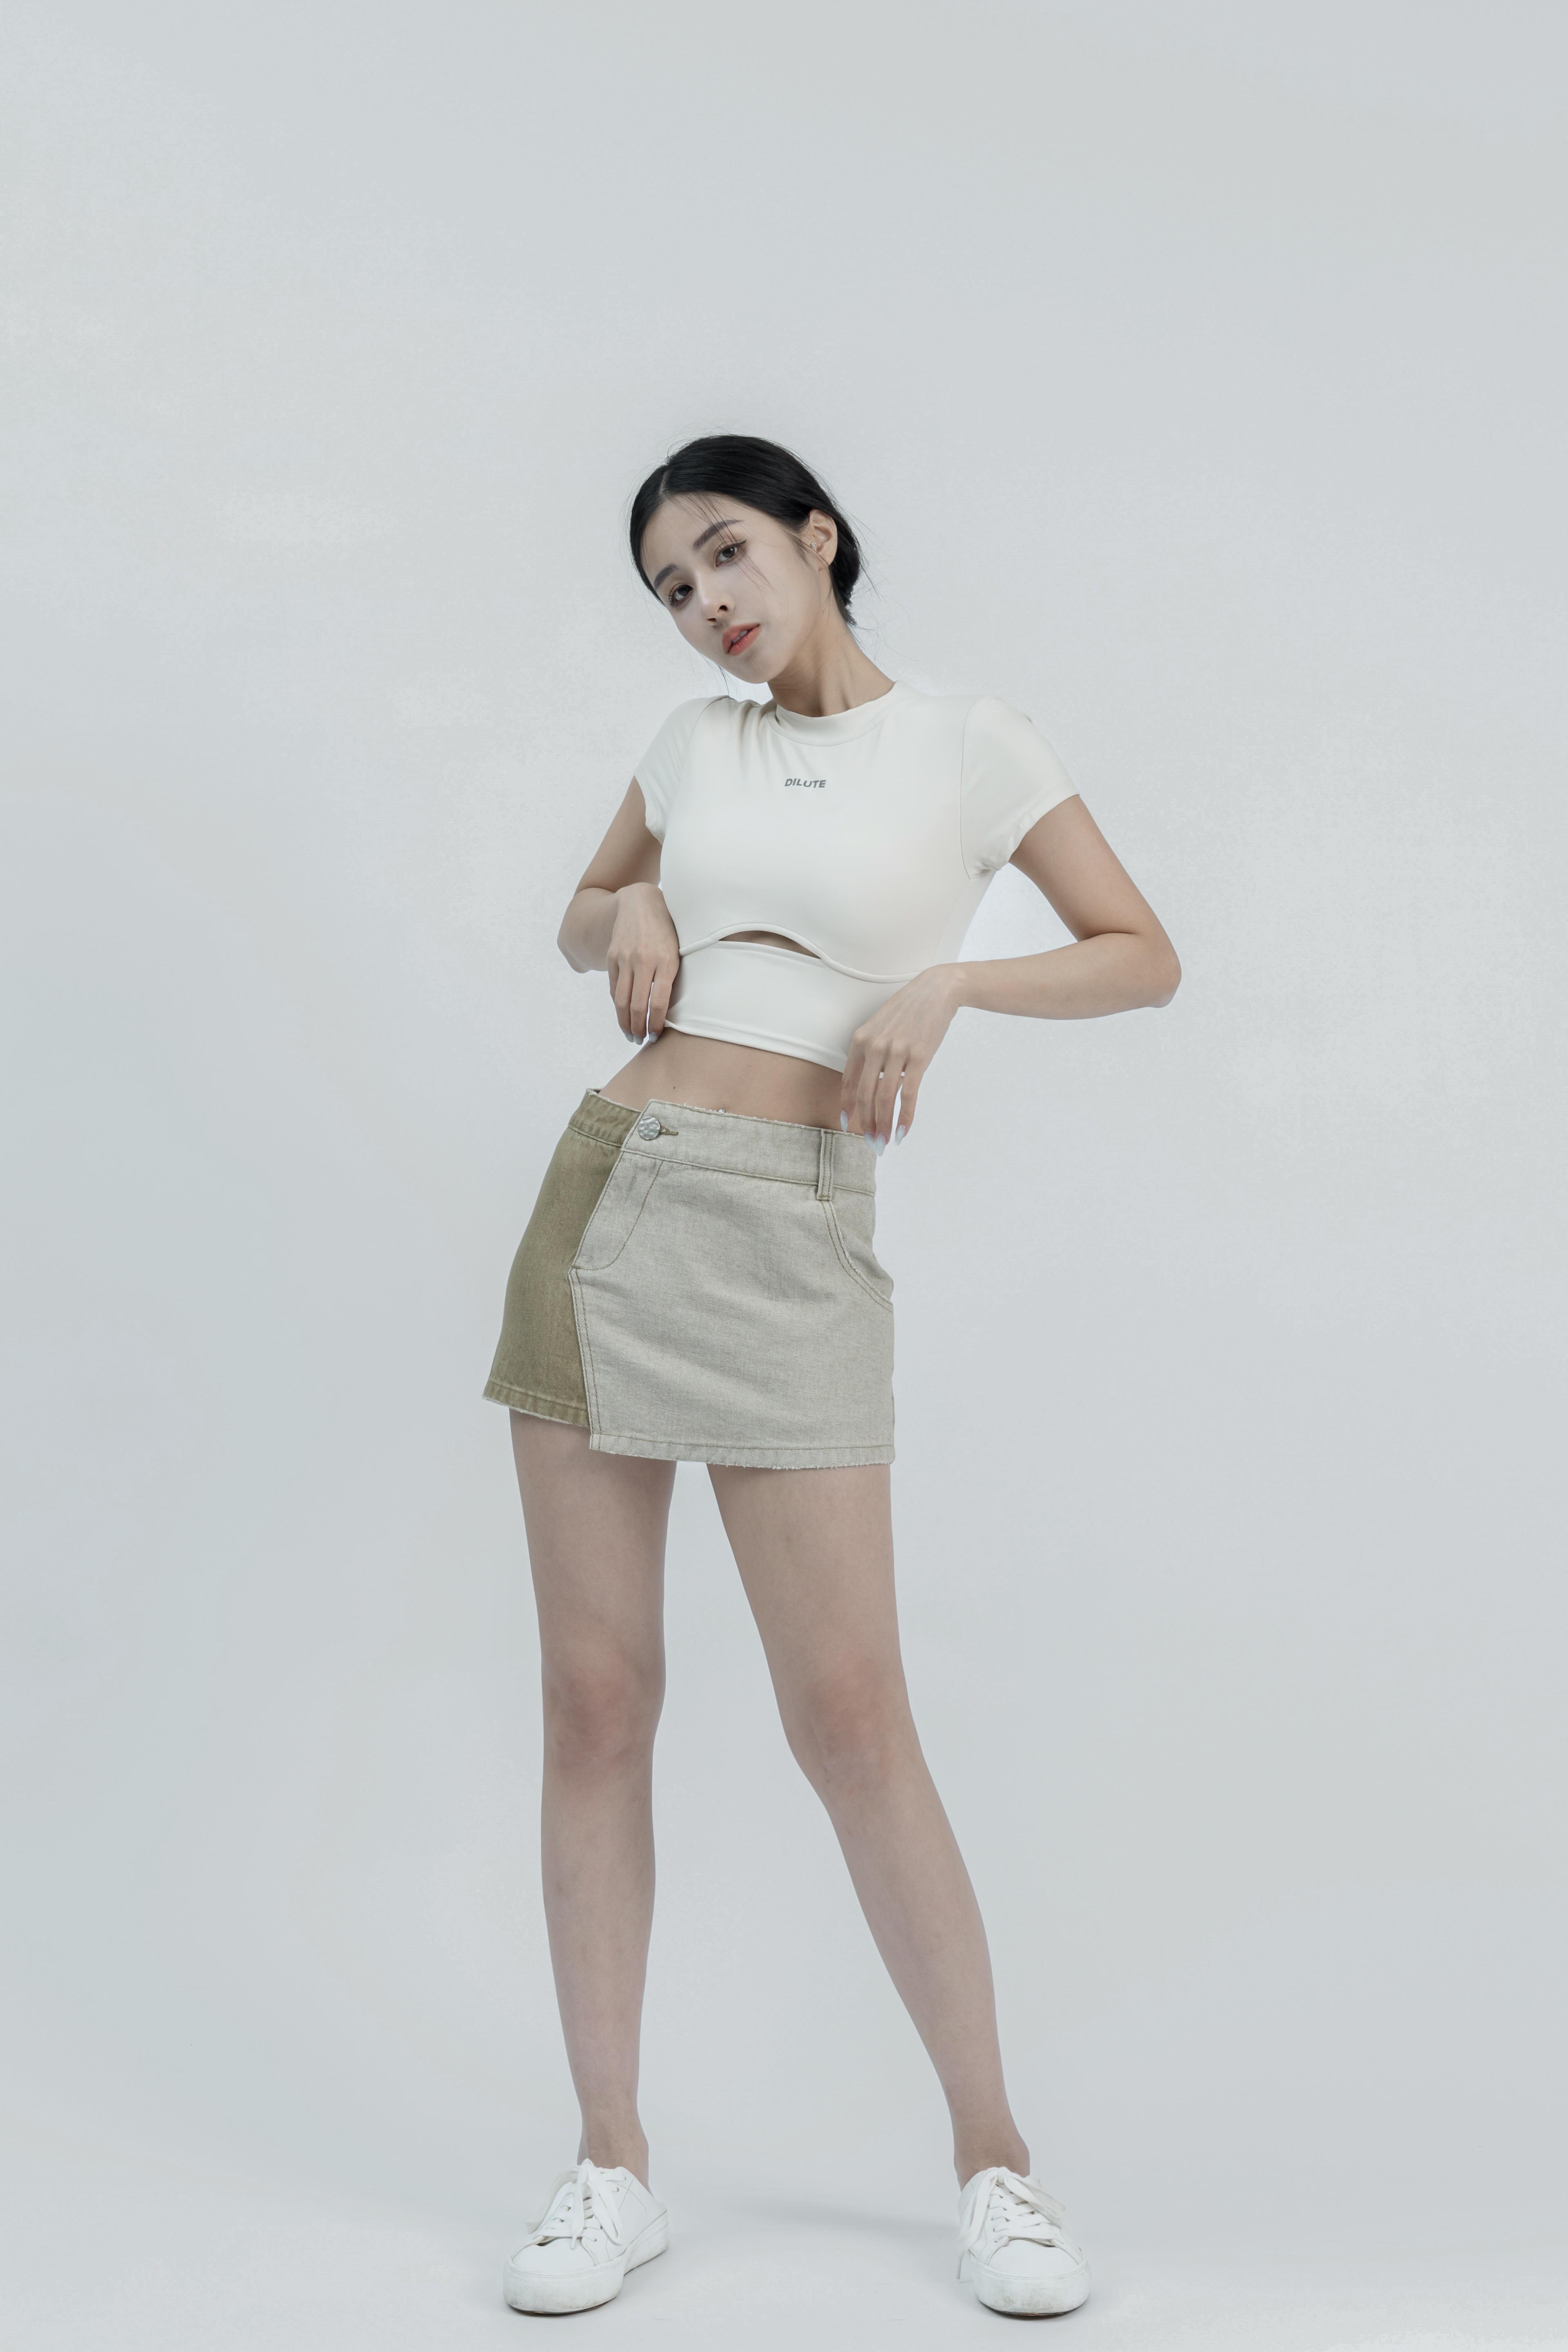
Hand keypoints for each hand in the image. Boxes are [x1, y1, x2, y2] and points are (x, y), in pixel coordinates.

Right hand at [607, 883, 680, 1041]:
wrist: (640, 902)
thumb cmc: (667, 930)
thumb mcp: (677, 951)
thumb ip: (671, 977)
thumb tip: (664, 1011)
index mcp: (666, 961)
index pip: (658, 1003)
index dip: (655, 1025)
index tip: (655, 1037)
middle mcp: (644, 960)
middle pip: (637, 1005)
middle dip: (638, 1028)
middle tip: (640, 1041)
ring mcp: (625, 958)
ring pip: (622, 1000)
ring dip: (625, 1022)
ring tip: (629, 1034)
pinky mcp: (612, 956)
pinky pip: (614, 987)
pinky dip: (618, 1004)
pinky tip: (623, 1013)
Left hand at [839, 965, 962, 1145]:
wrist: (936, 991)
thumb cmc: (908, 1010)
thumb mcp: (881, 1027)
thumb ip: (872, 1054)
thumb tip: (871, 1085)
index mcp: (861, 1040)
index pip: (848, 1081)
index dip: (847, 1107)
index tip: (848, 1125)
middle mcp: (874, 1046)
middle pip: (864, 1095)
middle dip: (865, 1123)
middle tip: (870, 1143)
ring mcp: (896, 1052)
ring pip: (884, 1098)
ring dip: (883, 1125)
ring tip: (883, 1142)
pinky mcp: (919, 1057)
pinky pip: (908, 1094)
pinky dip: (905, 1117)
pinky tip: (902, 1132)